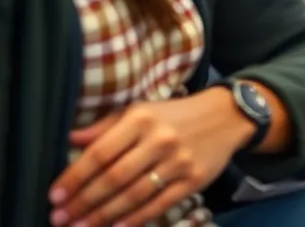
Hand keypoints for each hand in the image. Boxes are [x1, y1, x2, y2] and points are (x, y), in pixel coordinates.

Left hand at [49, 88, 253, 226]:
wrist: (226, 116)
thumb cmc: (175, 115)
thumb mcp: (141, 110)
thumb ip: (106, 126)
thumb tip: (69, 137)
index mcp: (142, 119)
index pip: (101, 152)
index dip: (75, 177)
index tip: (55, 196)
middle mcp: (160, 139)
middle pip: (114, 177)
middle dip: (84, 201)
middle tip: (60, 219)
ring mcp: (179, 161)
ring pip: (134, 194)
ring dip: (104, 215)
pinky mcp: (194, 179)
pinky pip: (160, 203)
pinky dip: (136, 218)